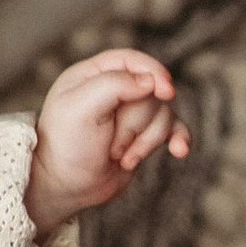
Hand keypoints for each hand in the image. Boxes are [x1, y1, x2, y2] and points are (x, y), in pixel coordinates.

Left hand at [26, 49, 187, 232]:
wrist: (66, 186)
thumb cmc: (66, 144)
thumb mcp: (80, 108)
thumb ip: (113, 86)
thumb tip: (150, 81)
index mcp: (93, 75)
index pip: (132, 60)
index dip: (153, 71)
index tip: (164, 91)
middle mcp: (115, 90)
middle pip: (151, 92)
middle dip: (136, 123)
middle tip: (111, 145)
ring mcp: (132, 113)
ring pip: (164, 113)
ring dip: (145, 141)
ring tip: (118, 157)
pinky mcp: (144, 135)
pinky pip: (174, 129)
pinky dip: (178, 139)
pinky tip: (179, 151)